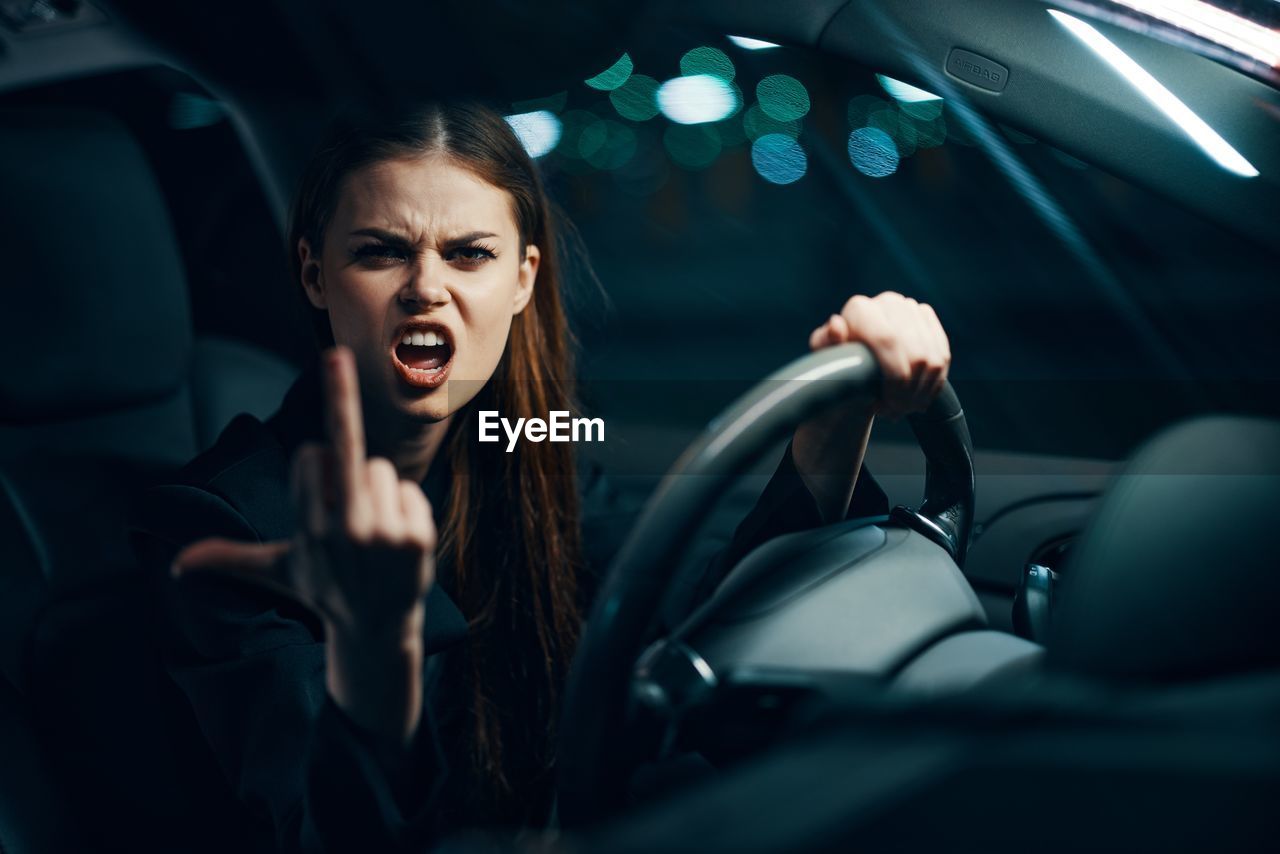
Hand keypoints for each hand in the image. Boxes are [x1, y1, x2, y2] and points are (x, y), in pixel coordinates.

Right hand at [173, 347, 436, 638]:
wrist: (375, 630)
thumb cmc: (324, 590)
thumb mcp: (276, 572)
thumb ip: (231, 559)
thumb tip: (176, 567)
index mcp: (310, 529)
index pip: (312, 458)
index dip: (314, 464)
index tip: (316, 478)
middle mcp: (346, 529)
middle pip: (346, 448)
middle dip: (338, 397)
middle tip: (334, 353)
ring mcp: (384, 533)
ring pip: (379, 468)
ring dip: (375, 490)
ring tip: (371, 530)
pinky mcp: (417, 538)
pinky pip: (410, 489)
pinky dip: (405, 506)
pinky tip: (396, 541)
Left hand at [808, 291, 950, 420]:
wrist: (855, 365)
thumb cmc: (836, 367)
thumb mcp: (825, 360)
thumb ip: (826, 343)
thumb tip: (836, 324)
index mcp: (860, 309)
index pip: (889, 341)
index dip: (895, 379)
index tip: (887, 406)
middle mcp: (889, 302)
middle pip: (916, 354)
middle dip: (909, 392)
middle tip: (895, 413)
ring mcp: (911, 309)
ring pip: (933, 358)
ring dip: (922, 392)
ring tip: (903, 409)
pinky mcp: (928, 320)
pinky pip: (942, 356)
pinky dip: (934, 384)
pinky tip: (918, 400)